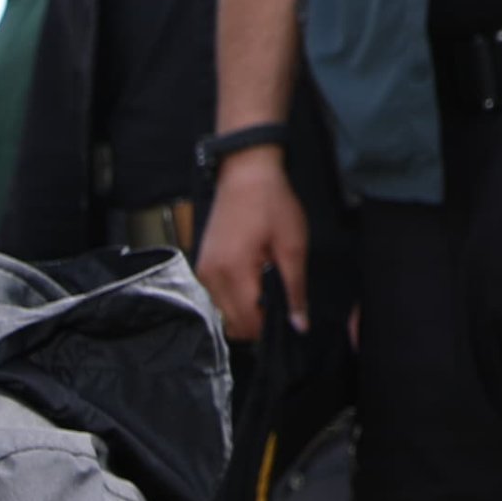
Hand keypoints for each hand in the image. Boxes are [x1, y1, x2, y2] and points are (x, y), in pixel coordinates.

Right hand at [197, 150, 309, 341]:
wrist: (245, 174)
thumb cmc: (271, 204)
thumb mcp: (293, 246)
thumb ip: (295, 289)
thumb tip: (299, 324)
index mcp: (234, 272)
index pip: (248, 323)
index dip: (270, 326)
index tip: (288, 315)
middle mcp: (211, 277)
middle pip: (233, 324)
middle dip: (257, 320)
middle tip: (280, 299)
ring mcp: (203, 271)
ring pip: (224, 313)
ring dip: (245, 309)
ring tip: (265, 284)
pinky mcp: (202, 265)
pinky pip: (218, 297)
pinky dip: (235, 297)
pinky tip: (252, 277)